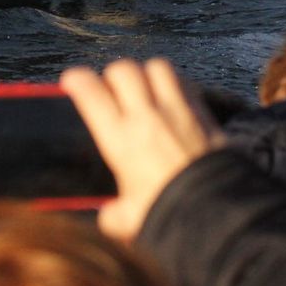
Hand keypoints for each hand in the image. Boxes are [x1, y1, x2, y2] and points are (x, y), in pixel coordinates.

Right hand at [61, 58, 225, 242]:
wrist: (213, 204)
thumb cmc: (168, 210)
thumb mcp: (130, 219)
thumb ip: (114, 214)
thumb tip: (109, 215)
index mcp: (120, 139)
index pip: (92, 94)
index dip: (78, 80)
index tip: (72, 78)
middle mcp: (146, 116)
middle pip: (124, 70)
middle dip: (113, 74)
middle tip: (112, 87)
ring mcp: (176, 107)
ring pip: (156, 66)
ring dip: (146, 72)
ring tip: (143, 86)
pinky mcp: (200, 108)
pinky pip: (183, 80)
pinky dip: (174, 81)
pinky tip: (171, 95)